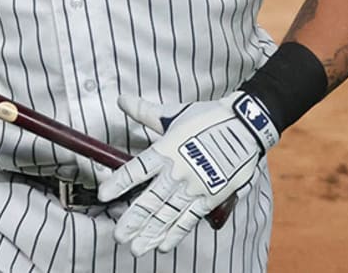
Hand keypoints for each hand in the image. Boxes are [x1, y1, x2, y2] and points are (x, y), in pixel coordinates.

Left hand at [98, 91, 278, 256]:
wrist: (244, 127)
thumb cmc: (208, 118)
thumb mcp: (174, 114)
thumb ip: (145, 112)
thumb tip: (121, 100)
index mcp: (166, 150)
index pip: (136, 170)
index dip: (118, 183)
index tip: (103, 195)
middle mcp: (177, 172)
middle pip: (150, 200)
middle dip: (133, 220)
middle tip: (118, 236)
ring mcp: (194, 187)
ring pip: (168, 215)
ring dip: (151, 233)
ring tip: (136, 248)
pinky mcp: (210, 197)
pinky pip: (190, 219)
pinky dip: (176, 233)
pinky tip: (163, 245)